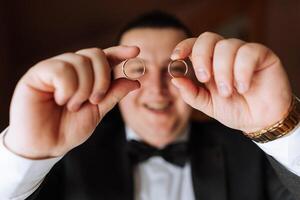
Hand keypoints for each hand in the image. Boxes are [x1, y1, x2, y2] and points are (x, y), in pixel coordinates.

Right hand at [5, 46, 139, 158]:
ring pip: (80, 61)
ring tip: (73, 105)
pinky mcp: (38, 73)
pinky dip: (68, 88)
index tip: (136, 51)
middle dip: (102, 79)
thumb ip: (113, 94)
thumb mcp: (97, 112)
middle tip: (95, 100)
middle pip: (96, 54)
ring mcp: (54, 68)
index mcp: (86, 77)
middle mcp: (71, 69)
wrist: (45, 145)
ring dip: (83, 88)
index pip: (105, 57)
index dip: (120, 52)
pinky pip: (62, 69)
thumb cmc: (68, 128)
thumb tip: (135, 81)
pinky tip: (60, 100)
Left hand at [170, 32, 291, 132]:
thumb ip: (191, 94)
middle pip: (208, 38)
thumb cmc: (234, 110)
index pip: (194, 45)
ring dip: (223, 71)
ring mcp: (243, 53)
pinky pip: (248, 52)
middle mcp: (224, 54)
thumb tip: (175, 80)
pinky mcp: (262, 55)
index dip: (184, 46)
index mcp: (209, 63)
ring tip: (228, 92)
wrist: (260, 121)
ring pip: (227, 46)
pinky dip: (242, 71)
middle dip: (201, 57)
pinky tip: (244, 87)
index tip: (176, 58)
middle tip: (204, 78)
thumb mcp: (208, 105)